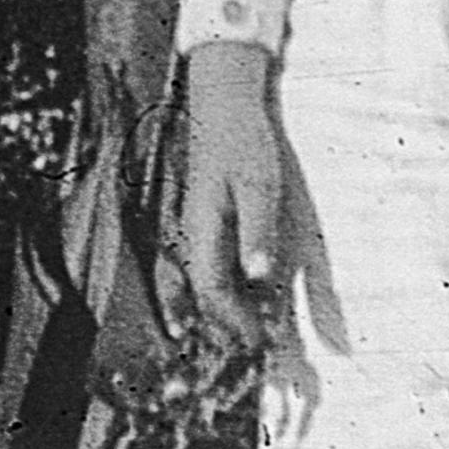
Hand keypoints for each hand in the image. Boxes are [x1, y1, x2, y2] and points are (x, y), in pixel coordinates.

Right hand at [172, 42, 295, 354]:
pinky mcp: (201, 217)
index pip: (213, 290)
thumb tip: (258, 276)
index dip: (234, 320)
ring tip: (238, 333)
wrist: (224, 99)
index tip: (257, 341)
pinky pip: (200, 263)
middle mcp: (190, 233)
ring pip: (196, 281)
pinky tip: (231, 293)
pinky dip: (214, 286)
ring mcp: (192, 225)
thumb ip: (258, 230)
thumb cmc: (243, 139)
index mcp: (202, 229)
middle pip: (201, 293)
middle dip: (223, 324)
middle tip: (251, 349)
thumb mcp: (258, 183)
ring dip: (216, 309)